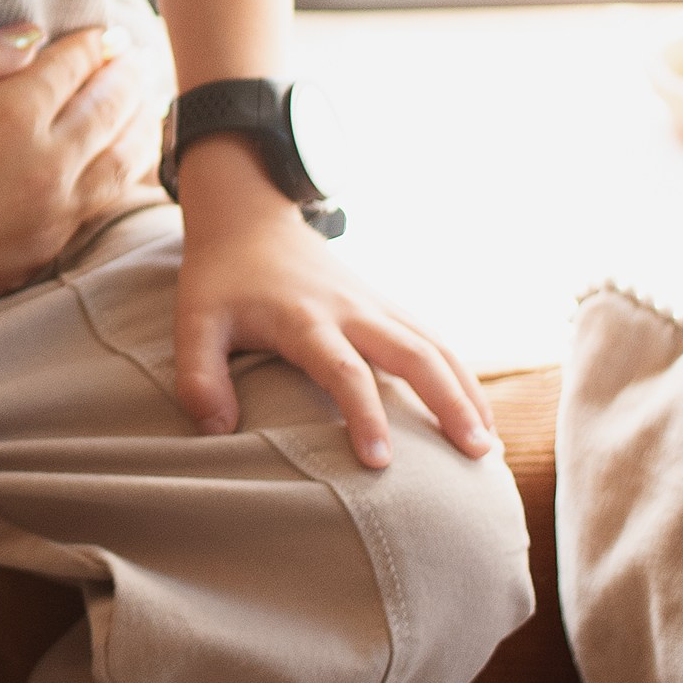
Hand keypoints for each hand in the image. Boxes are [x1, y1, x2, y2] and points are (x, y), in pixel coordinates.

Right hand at [0, 21, 152, 429]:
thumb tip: (28, 37)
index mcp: (9, 118)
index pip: (74, 65)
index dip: (93, 43)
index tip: (105, 31)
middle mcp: (45, 169)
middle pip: (112, 109)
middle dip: (130, 76)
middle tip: (141, 55)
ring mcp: (48, 220)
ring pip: (122, 163)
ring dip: (141, 125)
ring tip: (149, 101)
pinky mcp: (38, 258)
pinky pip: (102, 208)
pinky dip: (125, 176)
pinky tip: (124, 164)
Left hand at [170, 135, 496, 471]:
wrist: (249, 219)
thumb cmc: (221, 280)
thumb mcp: (193, 322)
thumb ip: (198, 377)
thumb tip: (217, 433)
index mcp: (304, 318)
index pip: (343, 371)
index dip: (363, 416)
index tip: (380, 463)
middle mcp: (351, 310)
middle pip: (413, 354)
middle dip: (448, 402)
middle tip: (475, 455)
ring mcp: (374, 304)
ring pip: (435, 345)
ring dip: (468, 391)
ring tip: (488, 446)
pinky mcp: (386, 305)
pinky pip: (433, 338)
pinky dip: (461, 374)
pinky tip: (477, 414)